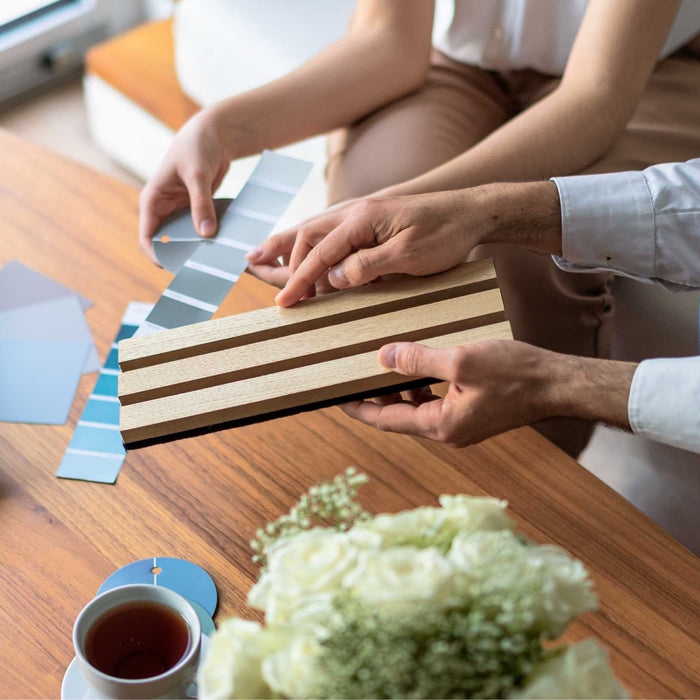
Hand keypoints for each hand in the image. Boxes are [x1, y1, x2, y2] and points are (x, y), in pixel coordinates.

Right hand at [139, 110, 230, 264]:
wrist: (213, 133)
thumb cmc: (197, 147)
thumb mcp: (198, 175)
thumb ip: (201, 204)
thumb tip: (205, 234)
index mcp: (152, 201)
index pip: (147, 238)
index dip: (157, 256)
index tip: (176, 268)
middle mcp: (163, 208)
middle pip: (166, 243)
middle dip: (180, 256)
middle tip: (200, 269)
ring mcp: (180, 210)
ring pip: (185, 238)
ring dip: (197, 248)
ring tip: (213, 260)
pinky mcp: (195, 210)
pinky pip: (200, 229)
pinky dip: (208, 238)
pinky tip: (223, 246)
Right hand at [247, 189, 487, 304]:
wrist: (473, 212)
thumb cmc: (446, 233)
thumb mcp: (409, 254)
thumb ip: (368, 265)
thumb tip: (333, 278)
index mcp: (362, 218)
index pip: (320, 252)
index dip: (301, 279)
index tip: (286, 303)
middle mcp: (357, 212)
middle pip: (309, 237)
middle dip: (291, 266)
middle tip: (281, 295)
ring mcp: (364, 215)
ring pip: (318, 233)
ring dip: (294, 251)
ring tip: (265, 263)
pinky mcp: (373, 223)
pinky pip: (335, 236)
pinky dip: (317, 249)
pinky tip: (311, 258)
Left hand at [342, 340, 634, 446]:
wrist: (557, 385)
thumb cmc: (515, 373)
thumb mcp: (460, 361)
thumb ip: (418, 360)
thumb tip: (383, 357)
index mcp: (440, 426)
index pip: (386, 420)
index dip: (358, 409)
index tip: (335, 397)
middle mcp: (447, 432)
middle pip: (398, 417)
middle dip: (375, 399)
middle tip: (352, 379)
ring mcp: (460, 426)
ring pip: (417, 409)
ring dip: (399, 391)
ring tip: (380, 368)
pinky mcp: (471, 416)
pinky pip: (435, 404)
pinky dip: (421, 388)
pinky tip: (419, 367)